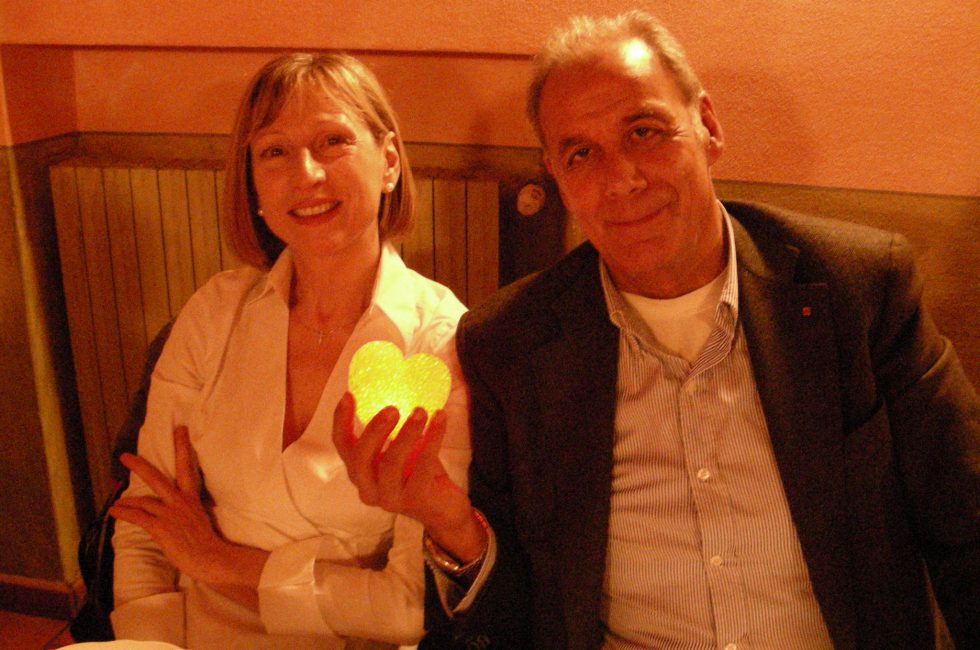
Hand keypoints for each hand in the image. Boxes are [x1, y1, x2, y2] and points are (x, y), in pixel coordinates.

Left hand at [110, 426, 264, 591]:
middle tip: (124, 456)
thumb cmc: (209, 544)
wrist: (211, 557)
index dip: (182, 447)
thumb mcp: (200, 521)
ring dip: (126, 501)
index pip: (187, 467)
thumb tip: (177, 514)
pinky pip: (138, 517)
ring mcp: (169, 514)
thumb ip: (187, 513)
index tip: (179, 430)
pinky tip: (114, 512)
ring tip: (115, 502)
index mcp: (192, 498)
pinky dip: (124, 514)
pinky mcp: (160, 527)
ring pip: (143, 501)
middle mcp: (180, 502)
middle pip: (157, 478)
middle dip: (139, 466)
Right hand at [333, 392, 486, 561]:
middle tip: (392, 408)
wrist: (443, 509)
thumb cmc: (418, 472)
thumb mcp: (400, 450)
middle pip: (360, 458)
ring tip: (421, 411)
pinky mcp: (415, 500)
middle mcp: (368, 488)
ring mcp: (390, 498)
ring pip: (390, 463)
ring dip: (407, 433)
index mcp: (359, 472)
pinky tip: (441, 419)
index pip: (342, 446)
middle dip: (374, 430)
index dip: (341, 420)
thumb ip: (392, 430)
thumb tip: (397, 390)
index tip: (349, 395)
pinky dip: (433, 438)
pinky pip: (423, 465)